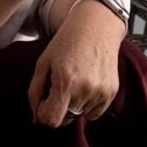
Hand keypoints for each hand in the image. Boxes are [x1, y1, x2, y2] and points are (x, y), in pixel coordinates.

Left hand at [27, 1, 123, 126]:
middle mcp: (85, 89)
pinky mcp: (111, 92)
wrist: (96, 25)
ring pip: (79, 115)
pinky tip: (86, 84)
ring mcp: (101, 92)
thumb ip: (35, 92)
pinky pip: (94, 113)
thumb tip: (35, 119)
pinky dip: (87, 105)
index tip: (44, 99)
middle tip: (58, 86)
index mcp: (65, 81)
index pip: (51, 120)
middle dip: (57, 107)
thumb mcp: (43, 63)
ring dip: (73, 104)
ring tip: (74, 79)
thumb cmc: (66, 42)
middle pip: (65, 119)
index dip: (43, 113)